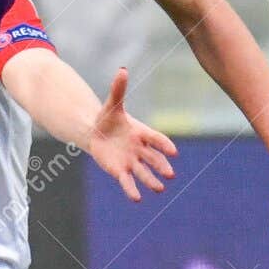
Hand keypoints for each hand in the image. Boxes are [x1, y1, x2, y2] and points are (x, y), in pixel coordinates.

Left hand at [87, 68, 177, 201]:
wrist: (96, 133)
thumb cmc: (107, 118)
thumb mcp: (112, 104)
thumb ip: (118, 89)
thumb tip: (122, 69)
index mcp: (141, 132)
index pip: (156, 139)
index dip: (164, 145)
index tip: (173, 152)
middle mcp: (140, 149)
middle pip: (153, 158)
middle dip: (161, 165)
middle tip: (170, 174)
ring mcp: (131, 161)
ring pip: (144, 172)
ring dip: (152, 181)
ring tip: (160, 188)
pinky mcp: (120, 171)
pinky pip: (128, 182)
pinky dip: (132, 190)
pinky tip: (137, 199)